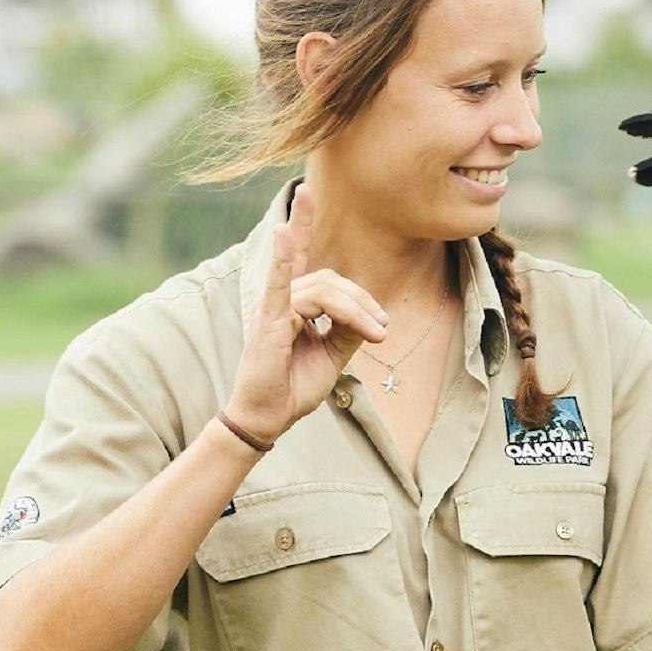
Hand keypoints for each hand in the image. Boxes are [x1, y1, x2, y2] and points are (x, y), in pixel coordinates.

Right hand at [224, 181, 387, 441]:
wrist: (270, 417)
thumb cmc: (293, 386)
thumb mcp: (332, 354)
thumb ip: (348, 330)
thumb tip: (370, 315)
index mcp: (293, 304)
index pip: (308, 263)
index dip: (311, 234)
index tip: (357, 276)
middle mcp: (280, 300)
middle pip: (329, 281)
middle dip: (362, 301)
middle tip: (383, 327)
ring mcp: (273, 308)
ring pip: (323, 290)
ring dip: (356, 310)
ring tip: (376, 333)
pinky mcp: (269, 321)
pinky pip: (278, 286)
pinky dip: (280, 258)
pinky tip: (283, 233)